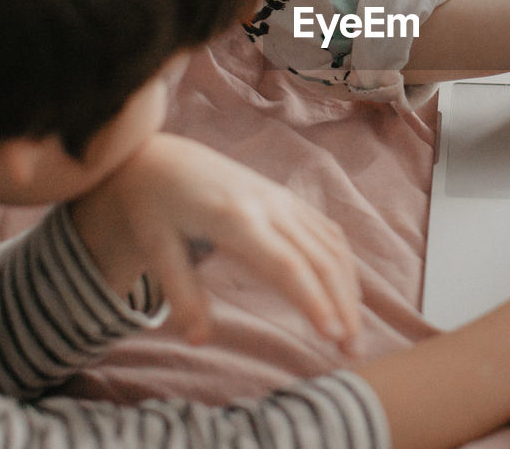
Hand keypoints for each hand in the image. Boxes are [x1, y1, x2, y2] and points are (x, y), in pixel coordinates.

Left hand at [69, 133, 360, 350]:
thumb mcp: (156, 247)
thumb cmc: (156, 206)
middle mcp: (270, 204)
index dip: (313, 299)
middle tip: (353, 350)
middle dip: (343, 305)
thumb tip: (198, 341)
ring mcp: (283, 199)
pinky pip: (327, 232)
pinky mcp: (288, 199)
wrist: (164, 159)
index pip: (287, 264)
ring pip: (332, 246)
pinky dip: (343, 265)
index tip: (332, 333)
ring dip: (349, 289)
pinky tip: (346, 294)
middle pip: (321, 258)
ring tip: (354, 333)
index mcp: (237, 218)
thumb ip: (180, 293)